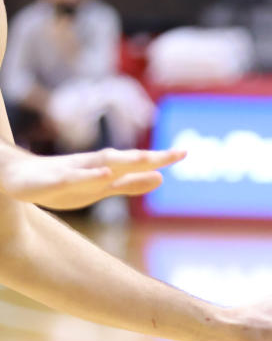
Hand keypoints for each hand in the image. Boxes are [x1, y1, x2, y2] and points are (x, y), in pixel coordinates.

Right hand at [0, 147, 186, 208]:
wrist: (13, 178)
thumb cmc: (62, 182)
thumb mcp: (100, 188)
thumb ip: (130, 183)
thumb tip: (162, 178)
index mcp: (103, 168)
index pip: (135, 161)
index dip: (160, 158)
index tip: (185, 152)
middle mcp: (89, 165)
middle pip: (123, 158)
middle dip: (148, 157)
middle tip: (177, 154)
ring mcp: (69, 171)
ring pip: (99, 164)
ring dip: (124, 161)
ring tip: (149, 159)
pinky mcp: (48, 181)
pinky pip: (69, 178)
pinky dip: (87, 176)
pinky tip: (104, 175)